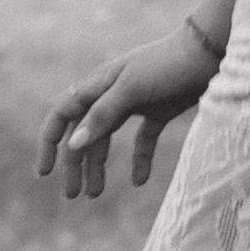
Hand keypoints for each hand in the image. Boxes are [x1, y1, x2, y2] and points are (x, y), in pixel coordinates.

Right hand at [36, 25, 219, 198]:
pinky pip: (142, 140)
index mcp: (96, 86)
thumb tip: (74, 144)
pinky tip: (138, 181)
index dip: (49, 143)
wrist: (205, 54)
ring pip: (106, 139)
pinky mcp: (158, 111)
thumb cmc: (166, 67)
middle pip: (83, 134)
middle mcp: (109, 94)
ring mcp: (133, 103)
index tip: (44, 173)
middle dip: (74, 165)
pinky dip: (139, 160)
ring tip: (95, 195)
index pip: (62, 116)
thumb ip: (103, 115)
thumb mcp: (131, 91)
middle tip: (73, 197)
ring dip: (98, 167)